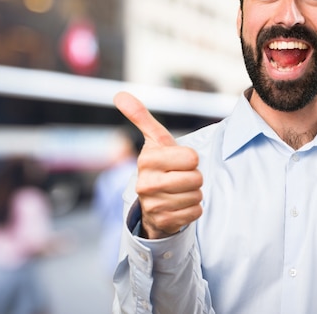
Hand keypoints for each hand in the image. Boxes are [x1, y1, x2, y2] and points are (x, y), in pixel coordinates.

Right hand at [114, 91, 203, 238]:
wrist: (152, 201)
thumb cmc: (160, 165)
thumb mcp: (155, 140)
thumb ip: (141, 117)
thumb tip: (120, 95)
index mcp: (146, 160)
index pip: (191, 158)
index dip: (191, 159)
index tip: (180, 161)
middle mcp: (146, 183)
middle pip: (195, 178)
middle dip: (194, 177)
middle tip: (181, 177)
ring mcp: (153, 205)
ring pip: (196, 196)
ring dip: (194, 193)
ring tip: (180, 191)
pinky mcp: (162, 222)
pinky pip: (195, 212)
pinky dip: (193, 209)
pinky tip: (180, 205)